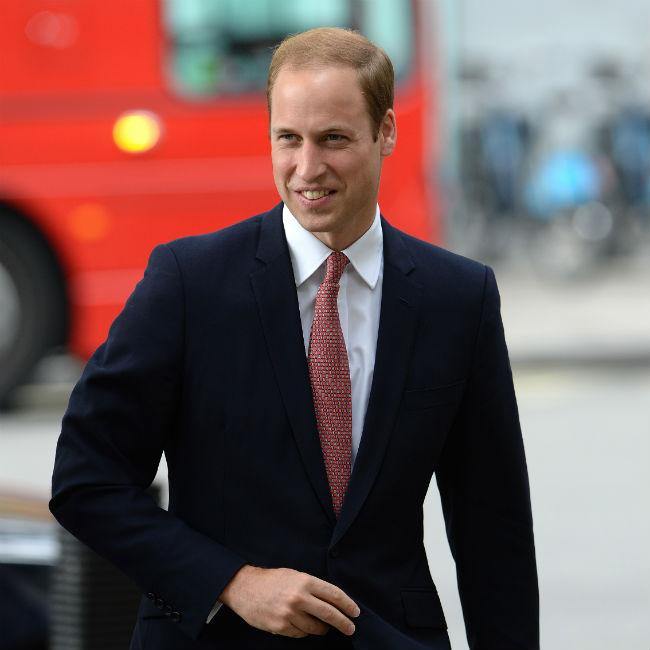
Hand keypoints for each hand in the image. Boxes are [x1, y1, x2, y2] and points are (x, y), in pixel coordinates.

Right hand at [218, 564, 359, 637]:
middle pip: (329, 614)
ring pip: (316, 628)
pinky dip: (304, 631)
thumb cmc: (272, 580)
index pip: (334, 595)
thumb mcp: (295, 576)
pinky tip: (300, 624)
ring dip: (322, 629)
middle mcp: (299, 597)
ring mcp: (289, 613)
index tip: (355, 612)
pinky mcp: (280, 627)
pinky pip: (301, 634)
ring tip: (322, 626)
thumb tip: (333, 602)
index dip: (347, 605)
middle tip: (350, 628)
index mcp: (305, 581)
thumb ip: (312, 587)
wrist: (245, 587)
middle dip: (343, 623)